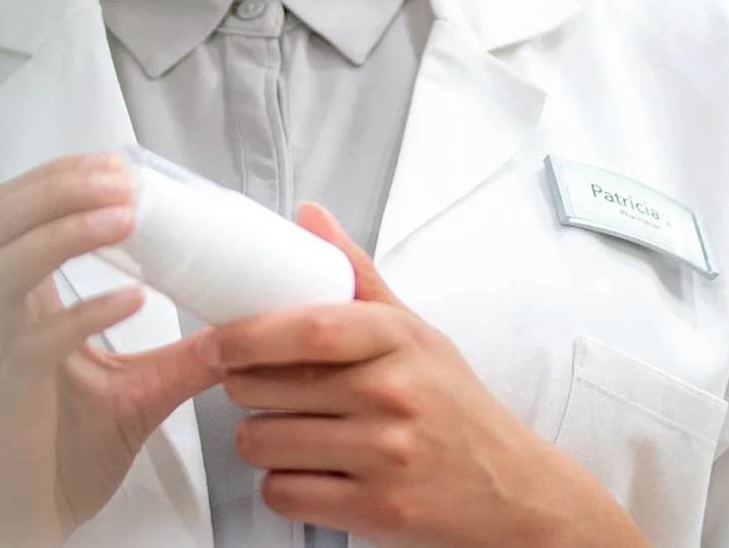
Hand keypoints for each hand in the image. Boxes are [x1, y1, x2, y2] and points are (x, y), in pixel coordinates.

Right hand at [0, 152, 222, 547]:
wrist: (14, 530)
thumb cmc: (56, 460)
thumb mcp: (137, 393)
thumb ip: (185, 356)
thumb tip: (245, 328)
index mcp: (14, 312)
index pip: (12, 219)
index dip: (55, 180)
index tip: (113, 164)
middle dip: (54, 189)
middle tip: (117, 176)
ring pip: (0, 271)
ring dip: (61, 233)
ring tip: (123, 215)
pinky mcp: (9, 401)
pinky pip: (33, 343)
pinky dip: (81, 313)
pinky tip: (129, 299)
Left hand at [207, 204, 649, 547]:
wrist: (510, 489)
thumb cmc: (456, 408)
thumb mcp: (417, 334)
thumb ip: (358, 278)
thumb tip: (310, 219)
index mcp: (399, 342)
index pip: (307, 328)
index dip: (247, 334)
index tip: (217, 340)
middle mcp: (392, 395)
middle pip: (265, 387)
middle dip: (246, 389)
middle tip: (266, 389)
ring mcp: (383, 455)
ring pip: (263, 442)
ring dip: (262, 440)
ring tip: (294, 432)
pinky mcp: (373, 510)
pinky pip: (282, 493)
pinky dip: (283, 485)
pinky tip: (311, 472)